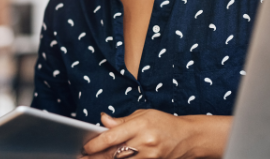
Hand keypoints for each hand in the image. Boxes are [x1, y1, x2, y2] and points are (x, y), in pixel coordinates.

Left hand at [79, 109, 230, 158]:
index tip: (85, 147)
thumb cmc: (164, 123)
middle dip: (95, 157)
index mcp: (141, 125)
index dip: (95, 144)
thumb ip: (121, 120)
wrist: (188, 138)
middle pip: (113, 154)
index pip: (112, 137)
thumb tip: (102, 120)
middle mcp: (145, 142)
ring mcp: (149, 156)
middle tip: (82, 157)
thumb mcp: (144, 114)